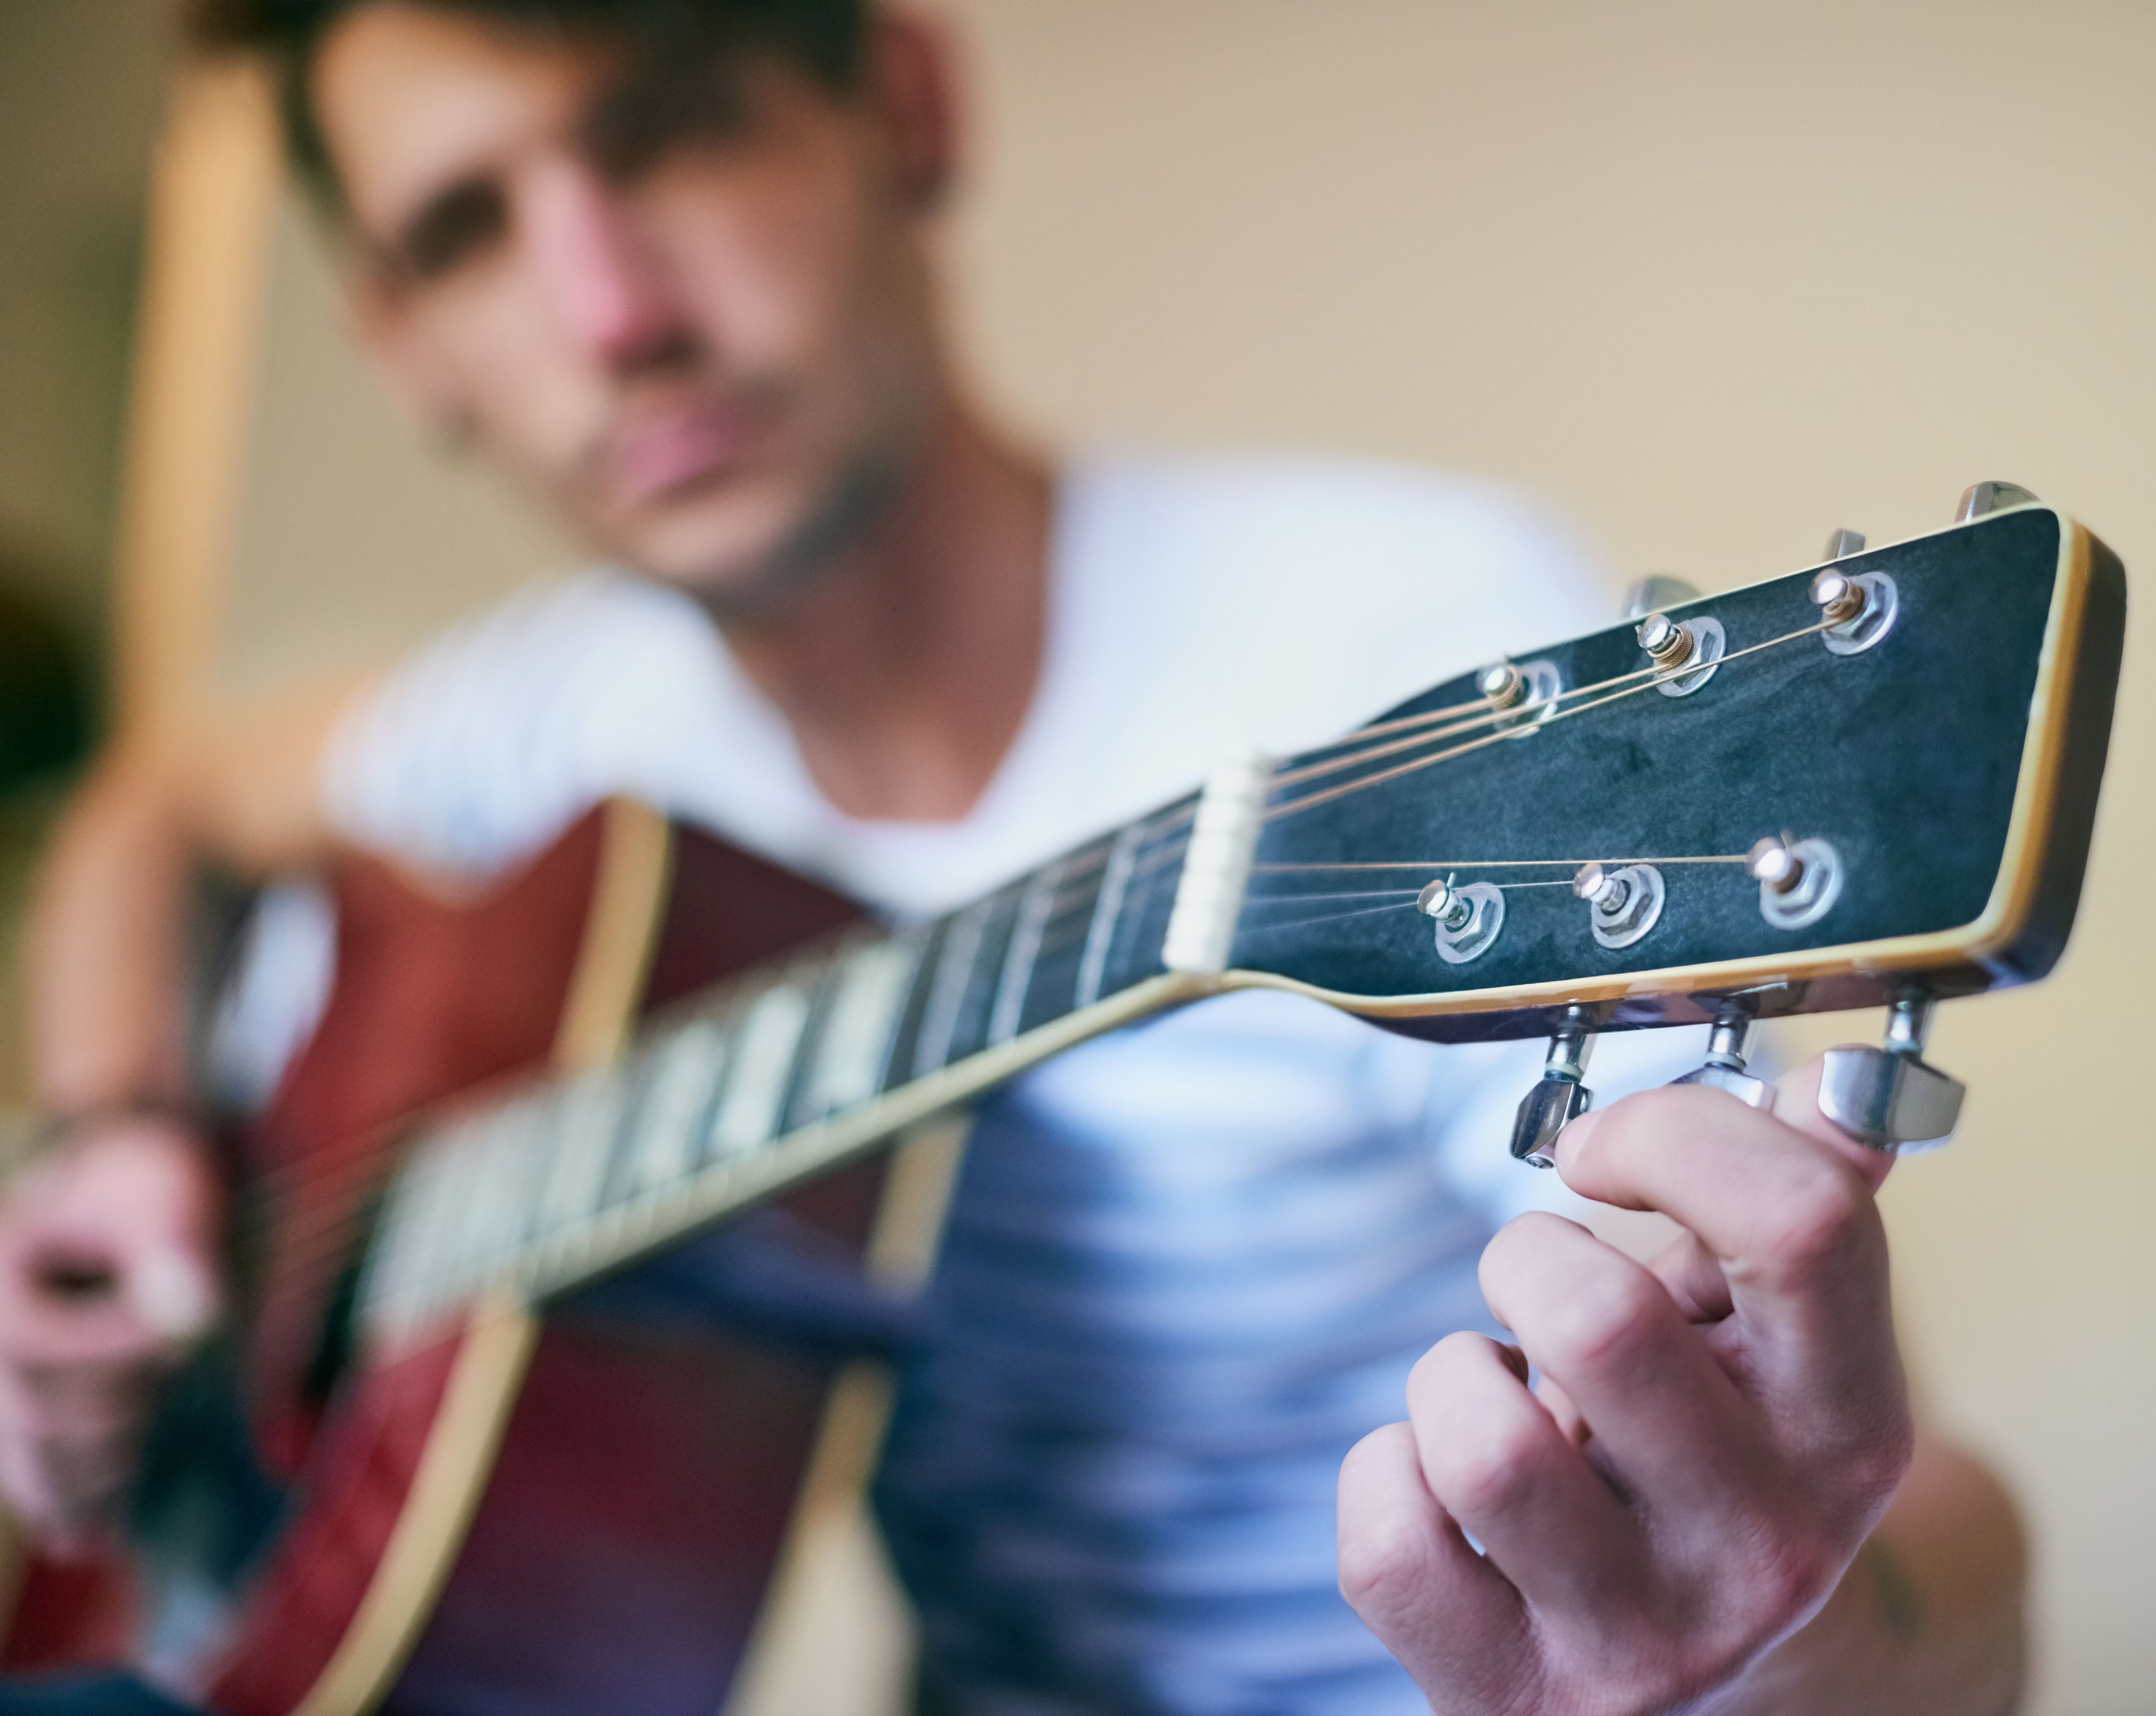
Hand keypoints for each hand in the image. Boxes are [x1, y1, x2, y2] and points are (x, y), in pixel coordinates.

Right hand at [0, 1117, 220, 1552]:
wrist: (127, 1190)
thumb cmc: (149, 1186)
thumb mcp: (167, 1196)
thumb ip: (177, 1249)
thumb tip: (194, 1316)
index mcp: (2, 1279)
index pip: (41, 1355)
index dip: (118, 1355)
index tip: (190, 1331)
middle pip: (38, 1418)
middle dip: (119, 1411)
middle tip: (182, 1369)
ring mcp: (2, 1380)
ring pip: (33, 1457)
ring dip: (98, 1470)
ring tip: (147, 1448)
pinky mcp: (26, 1409)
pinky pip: (32, 1470)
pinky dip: (68, 1501)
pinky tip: (93, 1532)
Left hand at [1338, 1056, 1913, 1713]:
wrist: (1725, 1695)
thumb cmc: (1722, 1460)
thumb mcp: (1786, 1345)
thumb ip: (1804, 1201)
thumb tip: (1828, 1084)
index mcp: (1847, 1427)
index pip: (1798, 1222)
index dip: (1669, 1133)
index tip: (1599, 1151)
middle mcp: (1764, 1545)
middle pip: (1602, 1317)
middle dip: (1529, 1258)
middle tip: (1539, 1293)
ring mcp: (1640, 1639)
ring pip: (1482, 1442)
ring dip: (1455, 1374)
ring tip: (1503, 1395)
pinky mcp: (1514, 1700)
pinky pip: (1387, 1544)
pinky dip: (1386, 1478)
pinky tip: (1443, 1488)